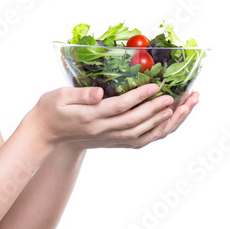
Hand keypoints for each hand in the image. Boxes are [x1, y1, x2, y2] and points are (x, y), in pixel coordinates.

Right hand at [28, 84, 199, 150]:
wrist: (46, 134)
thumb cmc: (51, 109)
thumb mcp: (58, 96)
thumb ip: (80, 94)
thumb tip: (99, 93)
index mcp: (89, 117)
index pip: (120, 107)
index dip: (139, 97)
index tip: (156, 87)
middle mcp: (102, 130)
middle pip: (136, 122)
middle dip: (159, 110)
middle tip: (178, 97)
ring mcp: (109, 138)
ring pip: (142, 133)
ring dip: (164, 122)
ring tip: (183, 108)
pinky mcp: (113, 141)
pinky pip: (140, 140)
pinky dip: (157, 132)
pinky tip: (169, 121)